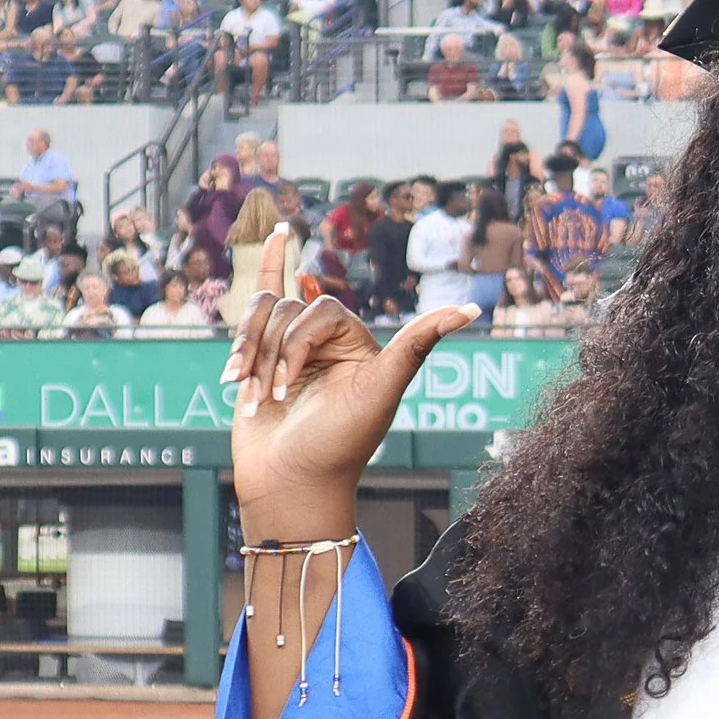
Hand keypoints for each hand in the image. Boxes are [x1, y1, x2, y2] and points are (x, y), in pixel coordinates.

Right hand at [221, 226, 475, 541]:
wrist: (289, 483)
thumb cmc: (338, 444)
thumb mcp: (381, 392)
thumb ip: (417, 346)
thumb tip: (471, 307)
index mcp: (363, 348)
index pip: (320, 309)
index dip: (297, 343)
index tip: (285, 388)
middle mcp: (331, 345)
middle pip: (287, 308)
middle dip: (271, 353)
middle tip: (269, 397)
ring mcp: (294, 350)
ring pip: (262, 314)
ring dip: (247, 353)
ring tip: (247, 394)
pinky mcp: (261, 358)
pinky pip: (261, 303)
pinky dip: (257, 288)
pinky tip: (276, 235)